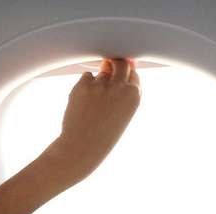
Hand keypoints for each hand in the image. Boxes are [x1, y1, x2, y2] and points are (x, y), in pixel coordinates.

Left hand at [45, 56, 140, 184]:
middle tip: (103, 86)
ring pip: (101, 72)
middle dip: (113, 68)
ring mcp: (102, 84)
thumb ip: (122, 88)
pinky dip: (84, 87)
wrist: (81, 149)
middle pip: (120, 63)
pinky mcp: (83, 85)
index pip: (133, 74)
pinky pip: (86, 77)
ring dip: (97, 84)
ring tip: (92, 106)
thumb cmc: (102, 134)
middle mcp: (120, 87)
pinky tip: (82, 105)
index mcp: (134, 95)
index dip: (123, 81)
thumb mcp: (121, 111)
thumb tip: (114, 62)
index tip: (115, 92)